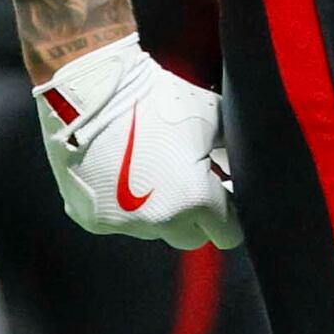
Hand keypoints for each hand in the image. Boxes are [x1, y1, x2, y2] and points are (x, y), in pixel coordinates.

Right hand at [32, 36, 237, 249]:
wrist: (92, 96)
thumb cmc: (156, 101)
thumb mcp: (212, 117)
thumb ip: (232, 149)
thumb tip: (240, 165)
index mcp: (195, 199)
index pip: (228, 232)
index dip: (232, 215)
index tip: (227, 199)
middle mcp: (160, 220)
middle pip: (191, 237)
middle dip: (197, 217)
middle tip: (192, 184)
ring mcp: (123, 224)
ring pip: (155, 229)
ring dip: (160, 211)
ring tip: (155, 172)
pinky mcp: (94, 220)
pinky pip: (121, 222)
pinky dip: (126, 206)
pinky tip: (124, 174)